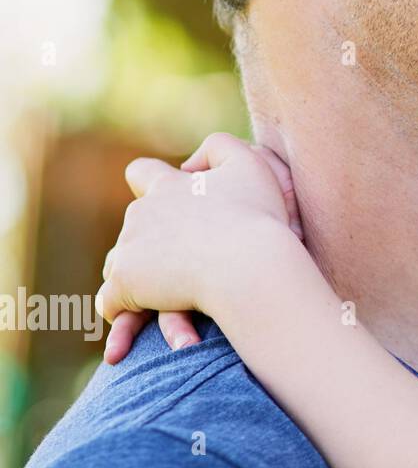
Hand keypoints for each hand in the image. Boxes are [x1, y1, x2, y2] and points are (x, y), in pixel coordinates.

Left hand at [99, 134, 303, 359]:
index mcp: (169, 186)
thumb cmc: (257, 216)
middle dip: (154, 242)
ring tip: (171, 297)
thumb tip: (188, 164)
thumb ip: (219, 147)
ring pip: (119, 264)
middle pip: (134, 227)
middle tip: (187, 263)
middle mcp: (141, 214)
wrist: (247, 263)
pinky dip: (124, 312)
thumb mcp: (249, 163)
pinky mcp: (124, 284)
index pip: (142, 172)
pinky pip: (110, 302)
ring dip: (141, 278)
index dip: (150, 184)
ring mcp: (128, 250)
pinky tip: (144, 320)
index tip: (170, 201)